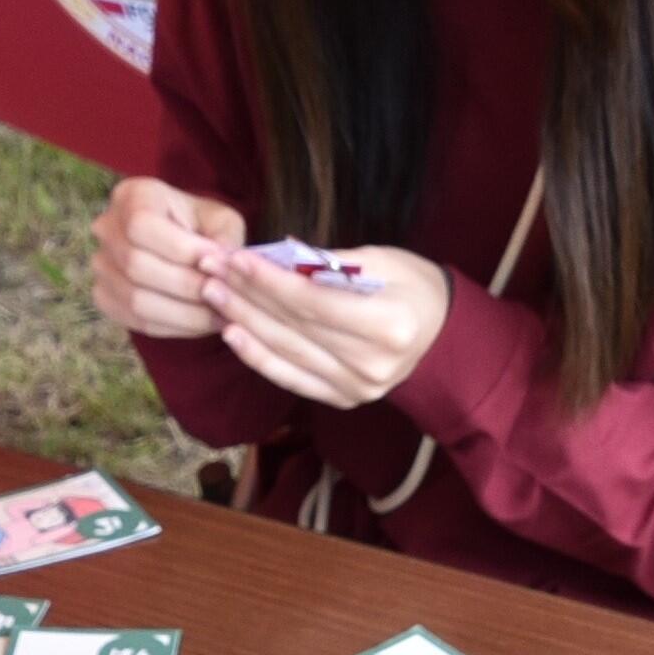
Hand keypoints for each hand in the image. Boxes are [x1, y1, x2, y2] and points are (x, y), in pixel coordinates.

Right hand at [93, 179, 247, 338]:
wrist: (184, 244)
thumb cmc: (204, 227)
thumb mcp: (222, 221)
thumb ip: (225, 239)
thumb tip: (221, 265)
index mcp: (132, 196)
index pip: (142, 224)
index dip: (181, 248)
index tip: (218, 263)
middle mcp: (107, 227)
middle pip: (135, 265)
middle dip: (186, 285)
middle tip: (223, 296)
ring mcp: (100, 264)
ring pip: (135, 299)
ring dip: (183, 313)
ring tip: (219, 316)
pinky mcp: (104, 296)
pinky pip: (134, 320)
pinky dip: (172, 327)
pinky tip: (200, 323)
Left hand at [199, 240, 451, 409]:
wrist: (442, 334)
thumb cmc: (413, 286)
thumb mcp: (383, 260)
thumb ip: (329, 262)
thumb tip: (276, 255)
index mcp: (390, 325)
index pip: (314, 302)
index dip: (270, 281)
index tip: (236, 258)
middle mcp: (373, 364)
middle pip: (294, 327)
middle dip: (246, 296)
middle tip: (211, 271)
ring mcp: (357, 388)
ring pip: (286, 352)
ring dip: (243, 322)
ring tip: (213, 295)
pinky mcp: (343, 399)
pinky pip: (291, 378)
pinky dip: (258, 357)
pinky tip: (232, 334)